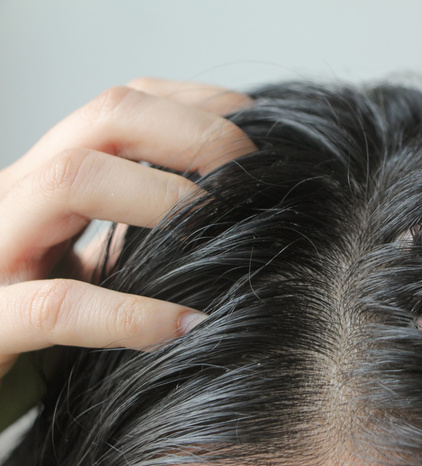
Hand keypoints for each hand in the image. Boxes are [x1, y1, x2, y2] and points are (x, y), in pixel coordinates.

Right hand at [0, 78, 255, 397]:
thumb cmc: (39, 311)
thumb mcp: (87, 255)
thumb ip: (134, 227)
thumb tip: (234, 211)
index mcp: (47, 178)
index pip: (126, 104)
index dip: (200, 105)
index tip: (260, 132)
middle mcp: (17, 195)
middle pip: (106, 116)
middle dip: (196, 134)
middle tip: (253, 174)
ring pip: (71, 180)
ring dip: (164, 198)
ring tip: (222, 225)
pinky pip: (55, 306)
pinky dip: (129, 313)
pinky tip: (187, 324)